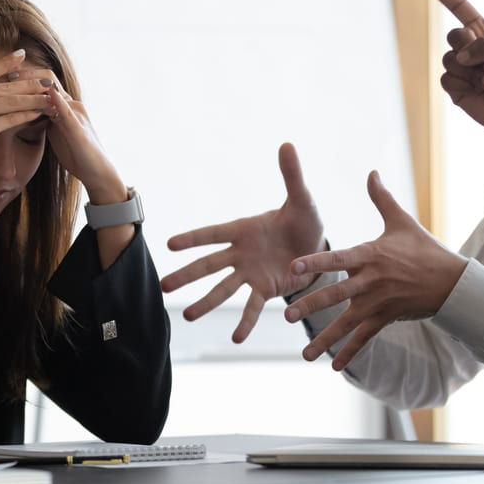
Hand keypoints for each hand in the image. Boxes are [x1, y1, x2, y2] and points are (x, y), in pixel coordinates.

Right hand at [0, 49, 50, 186]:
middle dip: (27, 81)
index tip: (21, 55)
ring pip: (9, 101)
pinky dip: (25, 115)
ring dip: (32, 98)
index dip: (4, 63)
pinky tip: (38, 113)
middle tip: (46, 77)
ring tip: (49, 95)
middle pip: (1, 85)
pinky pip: (8, 119)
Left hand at [18, 68, 125, 202]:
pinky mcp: (79, 130)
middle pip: (49, 81)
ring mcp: (76, 116)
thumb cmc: (77, 154)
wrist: (98, 172)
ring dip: (35, 84)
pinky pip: (67, 113)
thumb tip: (28, 112)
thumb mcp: (57, 133)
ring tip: (16, 78)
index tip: (5, 72)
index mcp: (65, 106)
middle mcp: (72, 105)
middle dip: (26, 74)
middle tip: (6, 71)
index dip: (26, 76)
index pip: (45, 82)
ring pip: (56, 93)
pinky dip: (57, 102)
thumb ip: (46, 119)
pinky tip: (47, 95)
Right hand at [160, 143, 323, 342]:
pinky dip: (245, 322)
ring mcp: (251, 274)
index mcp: (244, 230)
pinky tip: (236, 339)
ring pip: (223, 290)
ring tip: (188, 317)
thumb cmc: (305, 220)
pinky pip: (252, 307)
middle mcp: (241, 254)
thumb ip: (291, 175)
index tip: (169, 244)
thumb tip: (287, 145)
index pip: (213, 234)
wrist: (320, 248)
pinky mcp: (266, 290)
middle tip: (163, 287)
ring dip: (206, 303)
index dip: (193, 239)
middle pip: (209, 266)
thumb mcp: (302, 199)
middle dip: (187, 276)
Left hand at [286, 171, 466, 370]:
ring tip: (305, 354)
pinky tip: (333, 365)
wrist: (454, 281)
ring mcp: (379, 303)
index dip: (316, 262)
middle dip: (312, 305)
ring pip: (347, 323)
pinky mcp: (387, 318)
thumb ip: (381, 199)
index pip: (338, 259)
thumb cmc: (424, 249)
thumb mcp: (402, 222)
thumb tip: (371, 172)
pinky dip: (350, 352)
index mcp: (370, 256)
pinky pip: (365, 338)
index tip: (294, 267)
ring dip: (325, 339)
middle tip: (288, 315)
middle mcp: (371, 281)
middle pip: (337, 295)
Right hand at [421, 0, 483, 141]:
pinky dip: (464, 84)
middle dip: (469, 47)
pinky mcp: (454, 87)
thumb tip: (460, 57)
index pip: (460, 9)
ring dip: (472, 72)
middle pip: (453, 35)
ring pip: (449, 59)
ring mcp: (461, 68)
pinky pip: (446, 78)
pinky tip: (481, 90)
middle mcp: (470, 48)